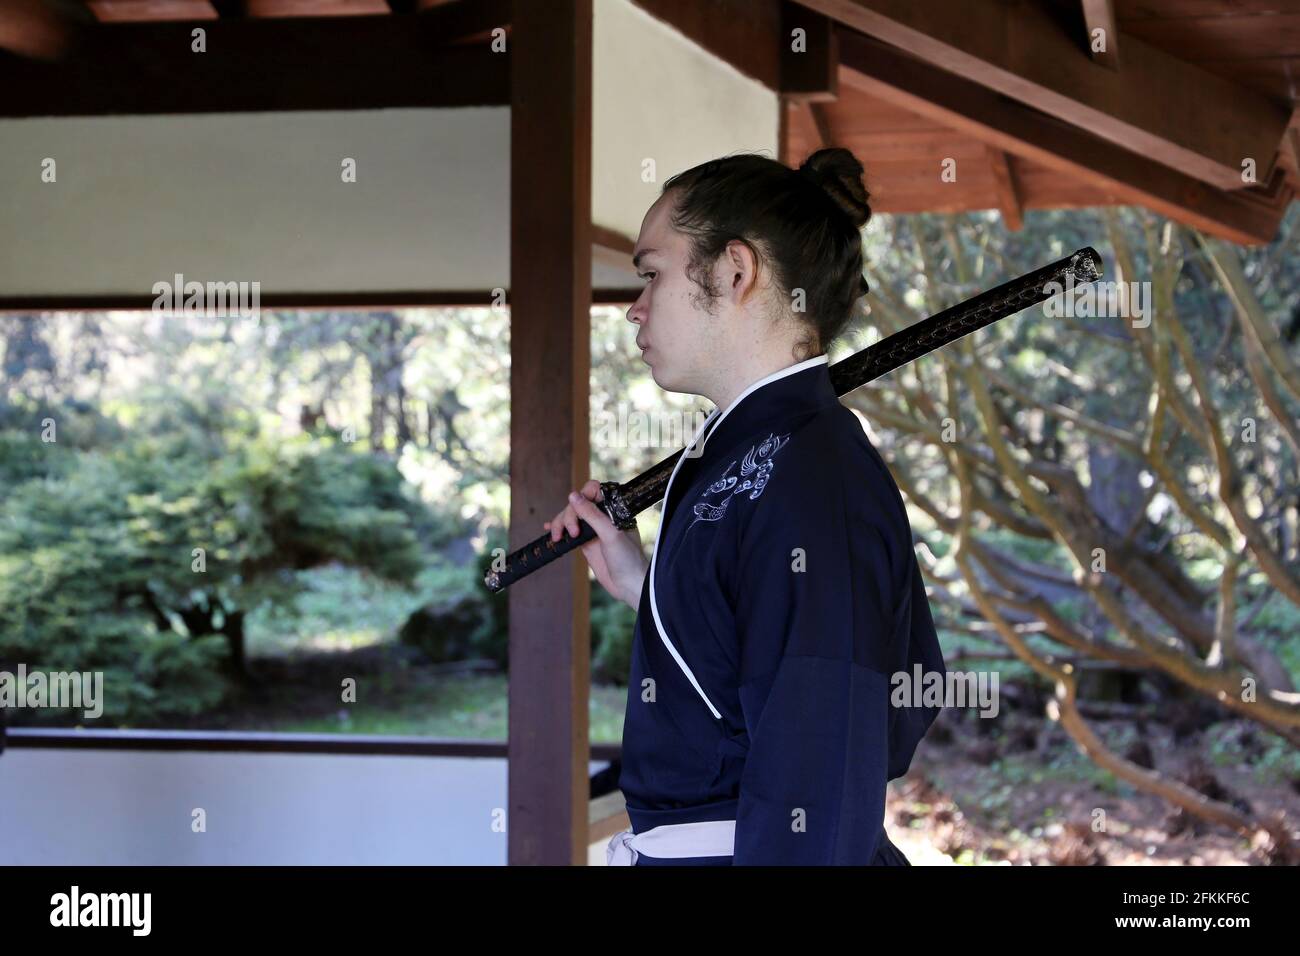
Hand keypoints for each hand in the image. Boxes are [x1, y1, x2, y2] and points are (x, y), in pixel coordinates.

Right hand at [544, 479, 646, 608]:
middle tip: (573, 533)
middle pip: (577, 504)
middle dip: (569, 516)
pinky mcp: (585, 541)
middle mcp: (603, 516)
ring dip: (560, 523)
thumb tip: (573, 496)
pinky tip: (549, 530)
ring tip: (557, 537)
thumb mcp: (610, 534)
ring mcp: (593, 529)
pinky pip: (568, 531)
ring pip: (570, 517)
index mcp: (614, 508)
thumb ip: (592, 515)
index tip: (578, 509)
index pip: (594, 490)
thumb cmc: (628, 559)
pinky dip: (558, 529)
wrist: (628, 585)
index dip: (582, 496)